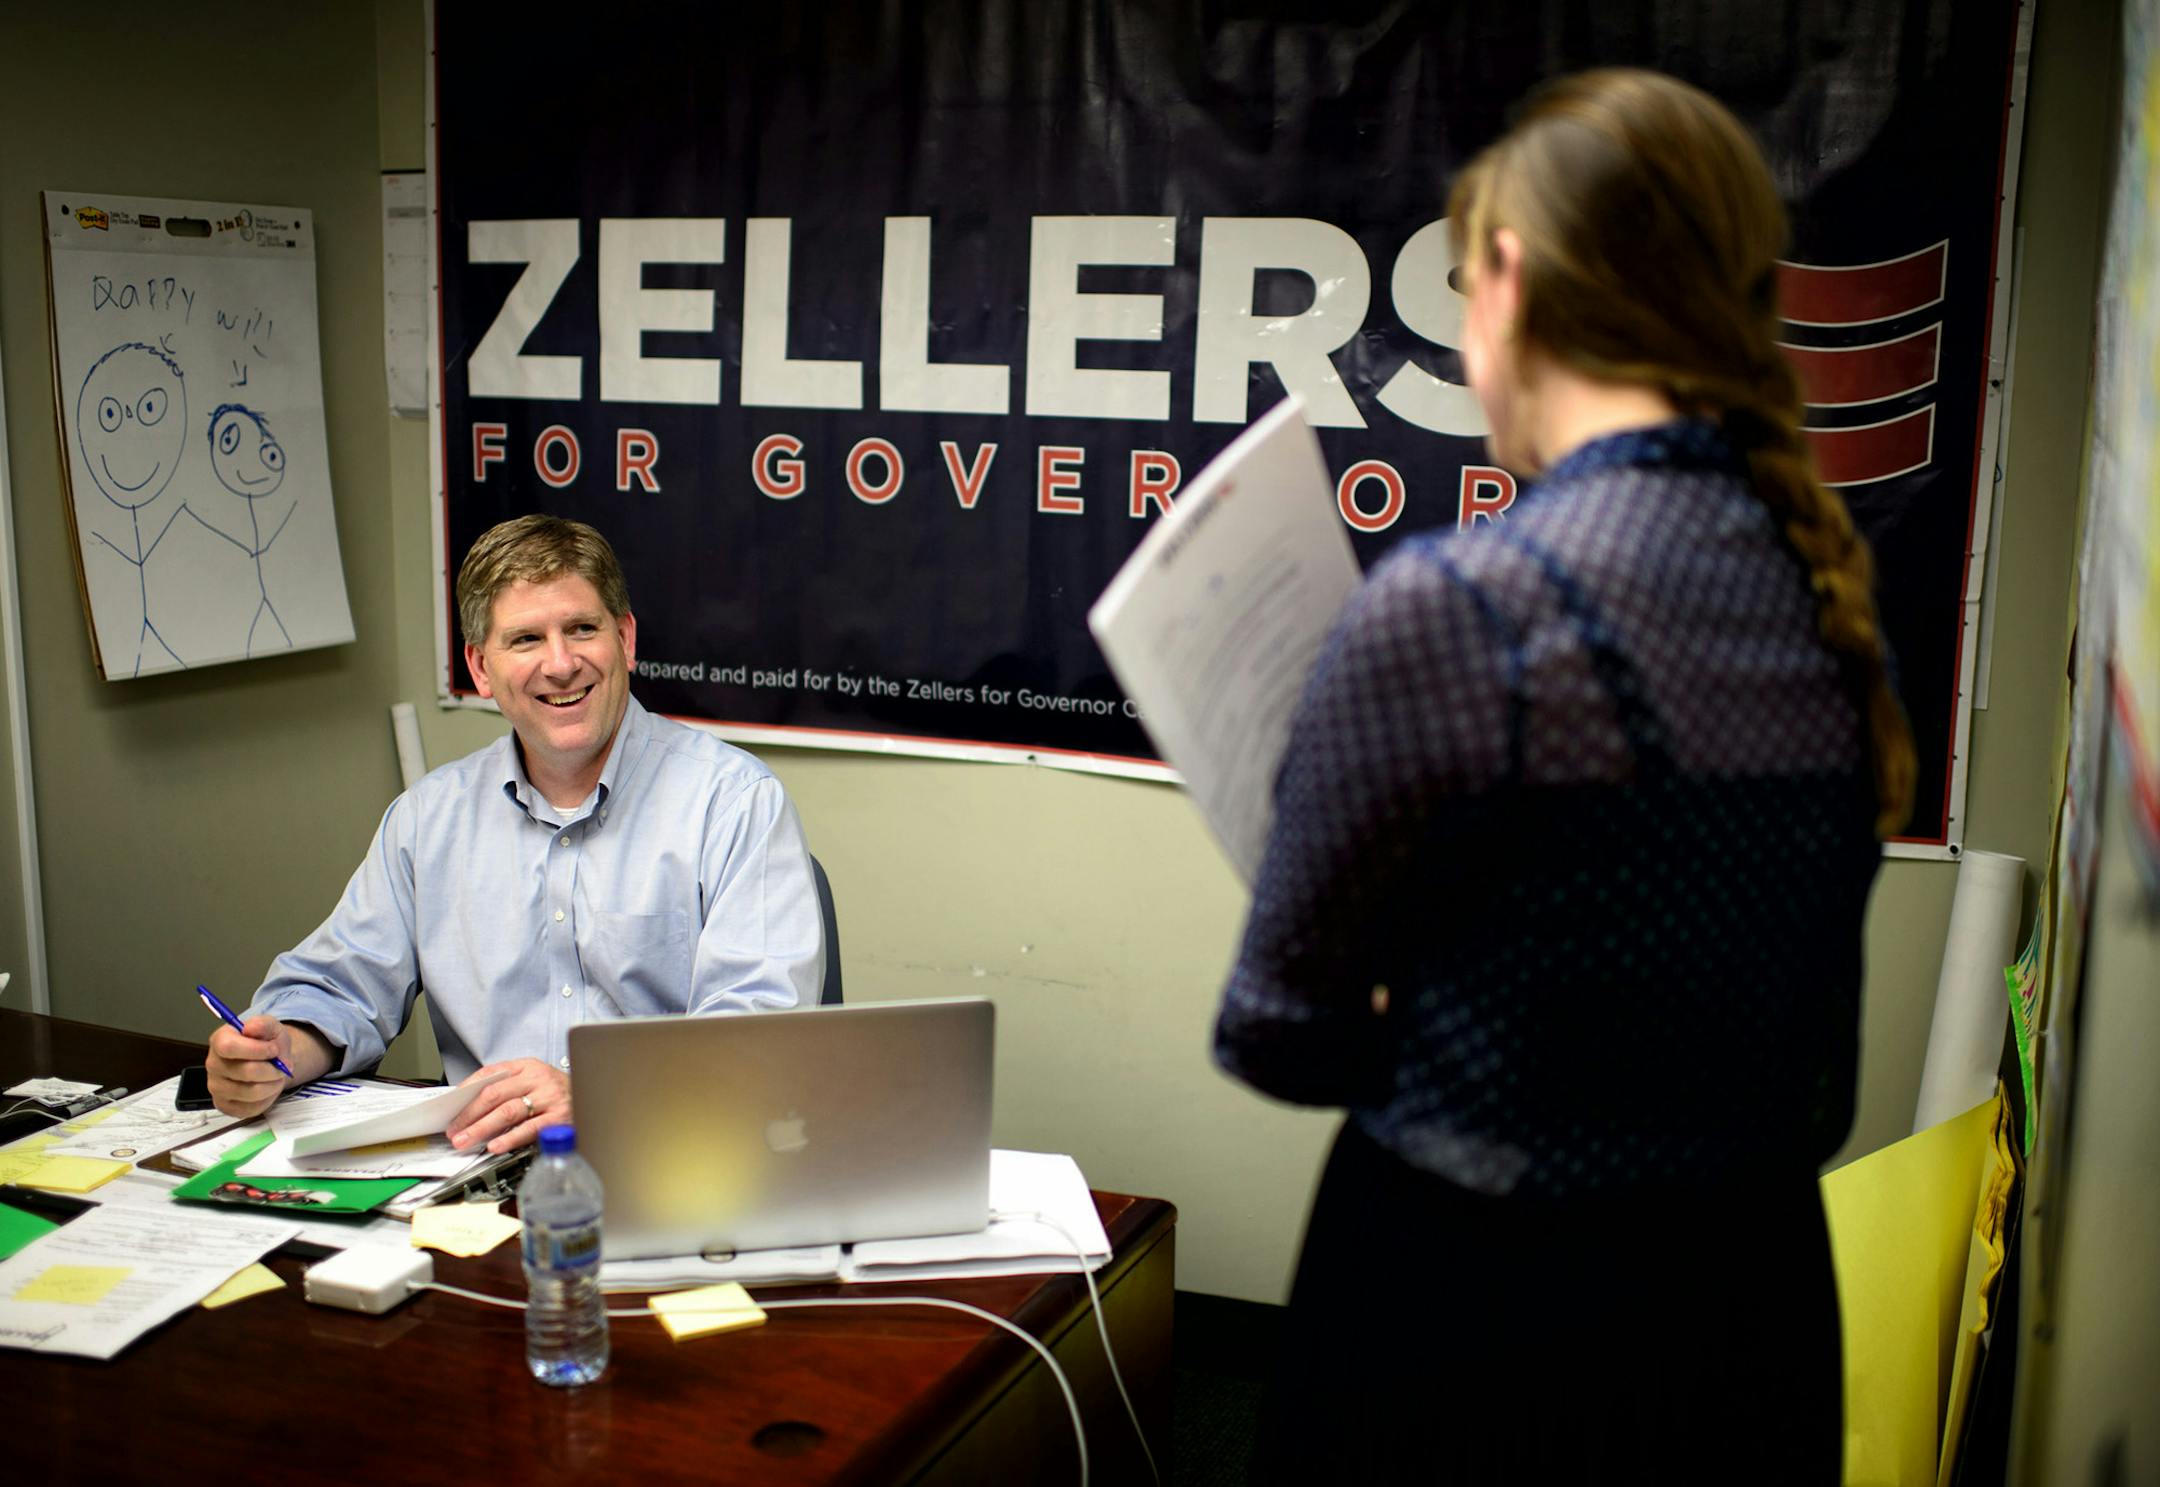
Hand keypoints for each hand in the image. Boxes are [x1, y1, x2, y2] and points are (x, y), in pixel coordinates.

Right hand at [206, 1014, 308, 1118]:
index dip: (256, 1050)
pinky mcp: (225, 1105)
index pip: (228, 1047)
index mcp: (220, 1040)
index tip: (273, 1050)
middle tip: (282, 1066)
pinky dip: (267, 1098)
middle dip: (272, 1069)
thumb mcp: (270, 1027)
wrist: (270, 1062)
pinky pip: (251, 1107)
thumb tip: (251, 1028)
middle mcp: (213, 1065)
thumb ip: (263, 1024)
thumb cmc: (267, 1043)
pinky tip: (267, 1087)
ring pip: (251, 1092)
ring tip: (276, 1076)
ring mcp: (217, 1087)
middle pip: (245, 1071)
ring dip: (273, 1084)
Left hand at [448, 1058, 570, 1153]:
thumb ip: (506, 1088)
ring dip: (482, 1128)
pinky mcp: (559, 1117)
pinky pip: (529, 1128)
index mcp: (527, 1066)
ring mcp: (549, 1097)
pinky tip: (496, 1146)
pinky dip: (510, 1138)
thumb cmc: (556, 1093)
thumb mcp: (533, 1081)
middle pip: (495, 1094)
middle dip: (469, 1114)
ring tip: (467, 1140)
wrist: (595, 1096)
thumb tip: (470, 1108)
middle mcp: (538, 1079)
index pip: (490, 1074)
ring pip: (508, 1111)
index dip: (467, 1091)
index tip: (451, 1108)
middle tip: (454, 1130)